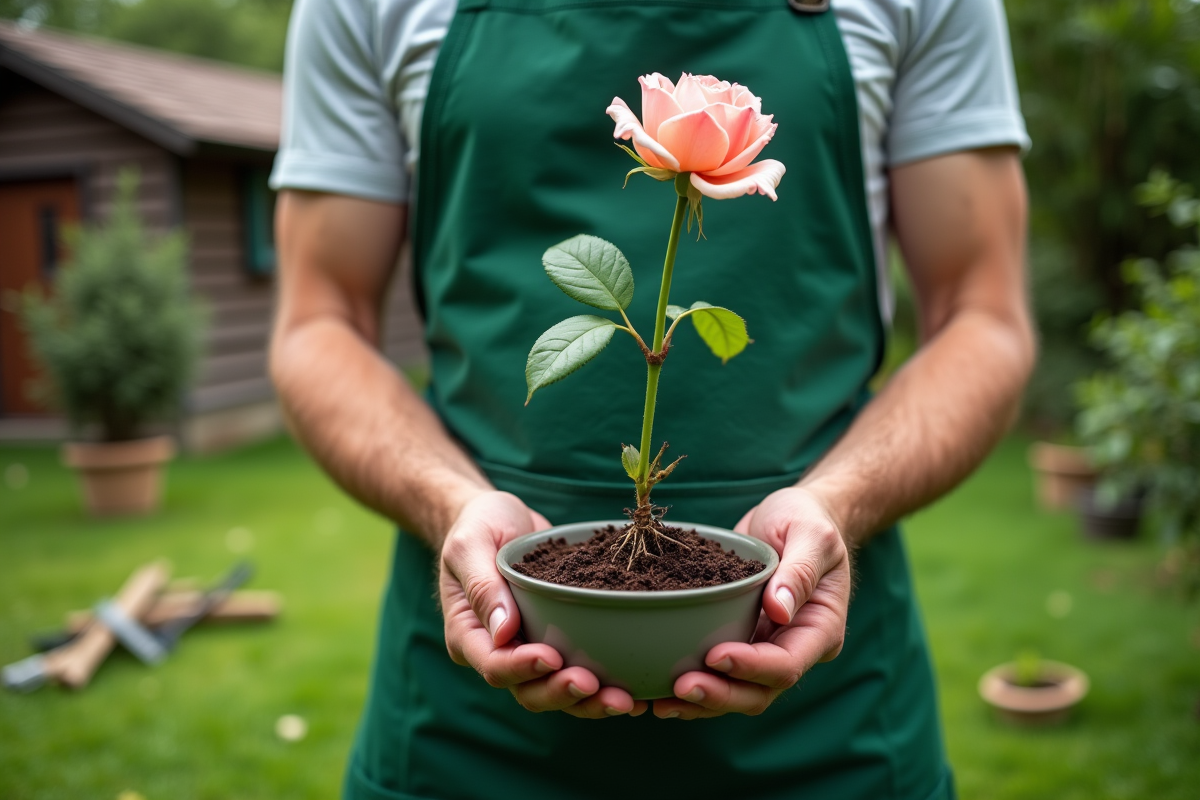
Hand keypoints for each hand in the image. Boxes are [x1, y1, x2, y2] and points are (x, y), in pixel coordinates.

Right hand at [439, 491, 647, 717]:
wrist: (502, 517)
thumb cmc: (479, 524)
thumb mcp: (471, 544)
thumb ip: (482, 586)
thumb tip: (503, 632)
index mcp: (469, 634)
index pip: (494, 664)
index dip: (523, 668)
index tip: (552, 657)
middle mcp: (498, 651)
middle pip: (528, 690)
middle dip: (562, 692)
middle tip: (594, 684)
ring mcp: (528, 648)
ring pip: (556, 689)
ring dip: (588, 700)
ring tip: (622, 700)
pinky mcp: (556, 639)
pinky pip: (576, 669)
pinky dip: (602, 684)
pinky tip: (633, 690)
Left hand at [654, 486, 850, 718]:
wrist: (794, 515)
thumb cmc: (808, 520)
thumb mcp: (812, 535)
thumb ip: (799, 572)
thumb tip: (777, 611)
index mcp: (820, 628)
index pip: (787, 663)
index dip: (751, 667)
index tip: (715, 656)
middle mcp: (794, 647)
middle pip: (760, 691)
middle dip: (721, 693)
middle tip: (681, 686)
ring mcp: (766, 647)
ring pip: (737, 690)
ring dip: (703, 701)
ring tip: (663, 702)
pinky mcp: (741, 639)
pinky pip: (720, 671)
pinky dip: (696, 682)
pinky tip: (660, 689)